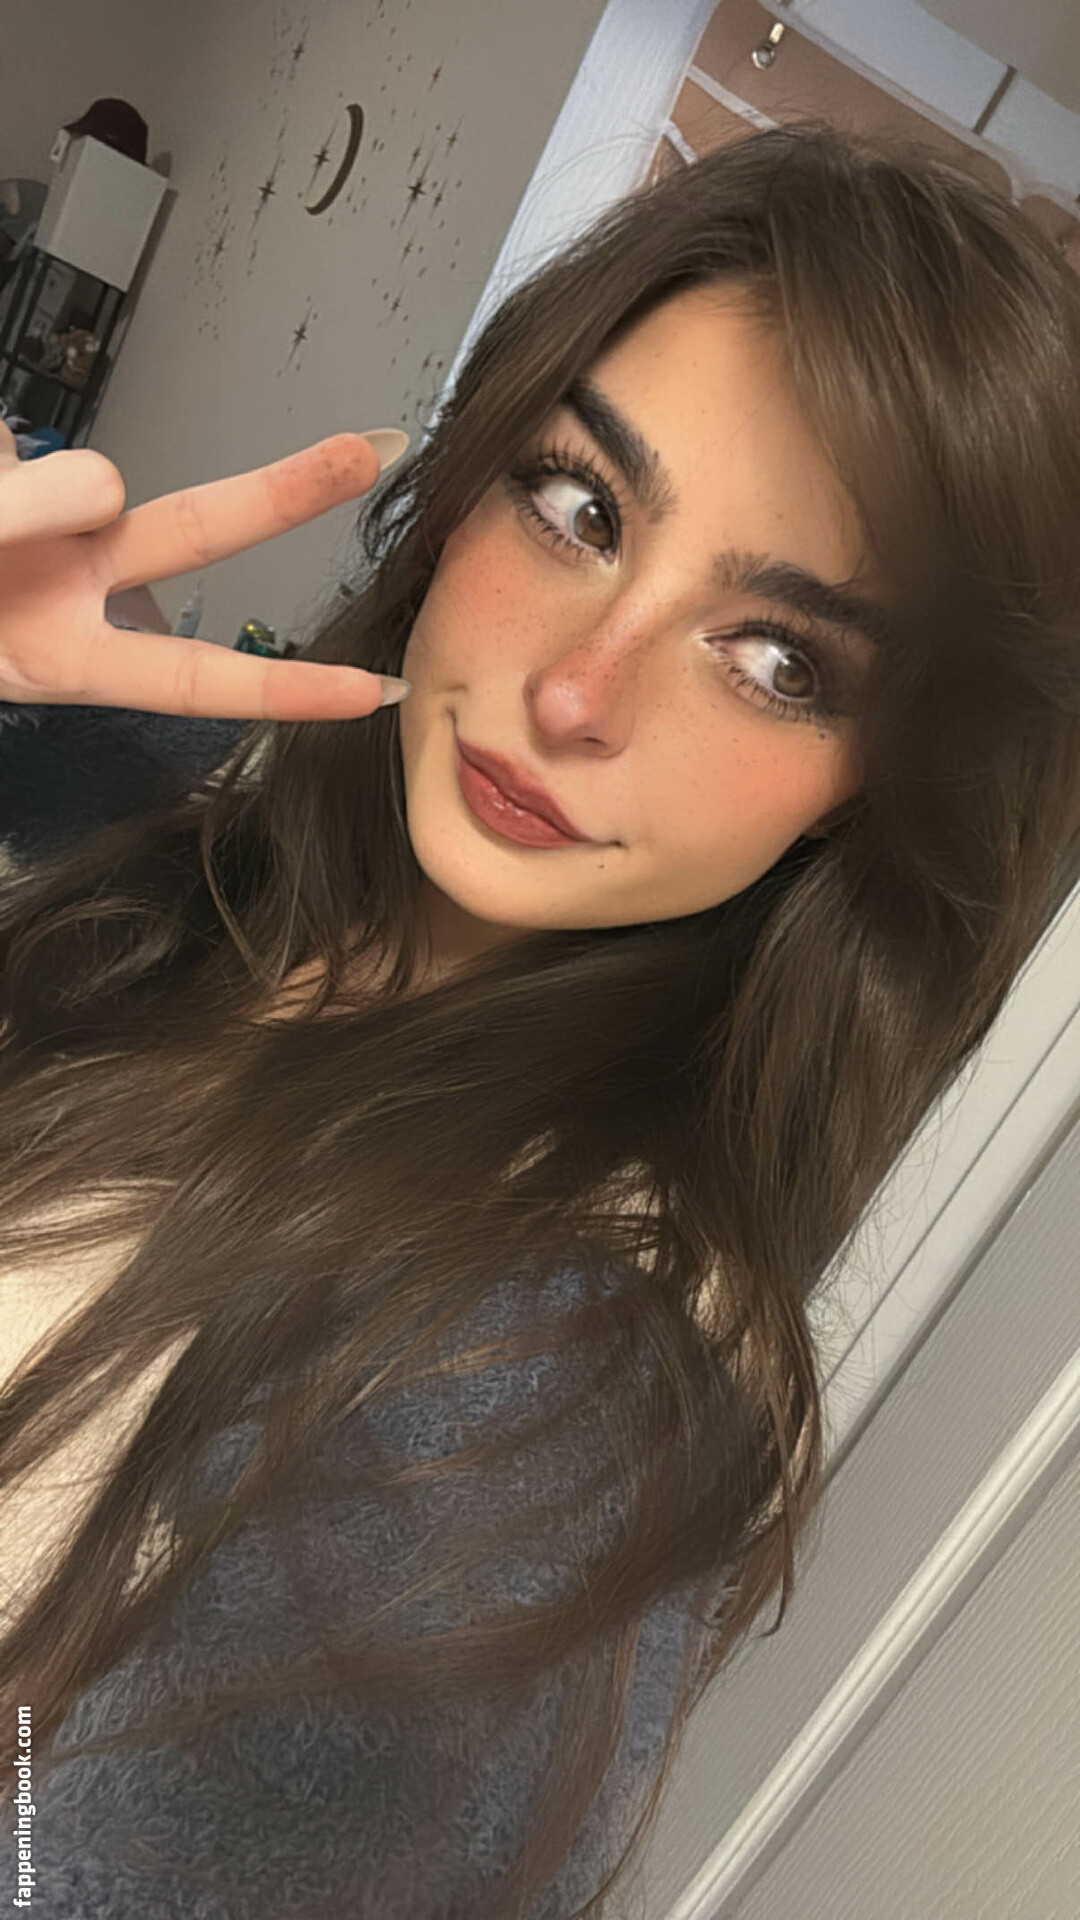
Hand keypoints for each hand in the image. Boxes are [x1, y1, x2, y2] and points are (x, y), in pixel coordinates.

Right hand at [0, 423, 409, 719]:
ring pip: (73, 474)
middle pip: (189, 530)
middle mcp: (69, 582)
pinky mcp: (5, 449)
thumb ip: (21, 533)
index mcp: (66, 656)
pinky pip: (4, 440)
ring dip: (21, 493)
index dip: (281, 689)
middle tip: (372, 449)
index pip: (191, 675)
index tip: (372, 695)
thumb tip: (100, 484)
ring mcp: (39, 512)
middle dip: (279, 490)